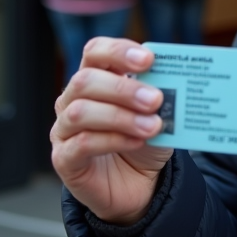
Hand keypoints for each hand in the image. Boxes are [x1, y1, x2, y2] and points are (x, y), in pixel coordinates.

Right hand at [51, 37, 173, 224]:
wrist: (141, 186)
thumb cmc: (145, 142)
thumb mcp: (158, 114)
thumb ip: (160, 95)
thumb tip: (172, 80)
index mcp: (95, 79)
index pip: (95, 52)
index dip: (118, 51)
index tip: (148, 59)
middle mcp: (72, 100)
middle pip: (85, 80)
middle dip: (123, 88)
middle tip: (155, 99)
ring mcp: (64, 129)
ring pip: (81, 112)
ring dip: (121, 116)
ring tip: (152, 126)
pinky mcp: (64, 159)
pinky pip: (82, 144)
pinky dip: (113, 140)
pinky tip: (136, 142)